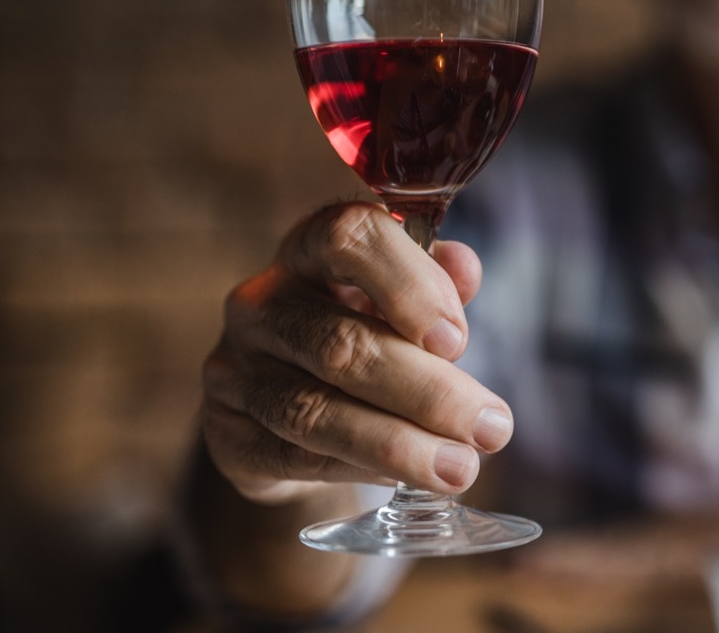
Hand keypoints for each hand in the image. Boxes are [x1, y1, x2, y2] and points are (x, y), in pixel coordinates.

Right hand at [201, 200, 512, 504]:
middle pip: (341, 343)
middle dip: (428, 391)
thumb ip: (436, 281)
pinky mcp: (226, 433)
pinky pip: (294, 457)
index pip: (349, 238)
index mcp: (309, 248)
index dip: (409, 286)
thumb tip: (465, 268)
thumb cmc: (363, 330)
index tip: (457, 341)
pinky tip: (407, 481)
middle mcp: (261, 301)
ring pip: (314, 410)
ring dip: (399, 445)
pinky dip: (359, 469)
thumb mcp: (403, 297)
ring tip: (461, 468)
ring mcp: (234, 369)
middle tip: (491, 428)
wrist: (293, 398)